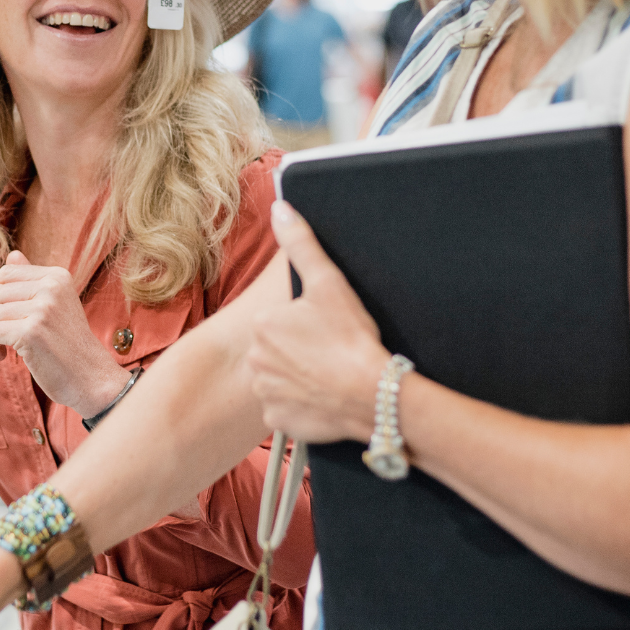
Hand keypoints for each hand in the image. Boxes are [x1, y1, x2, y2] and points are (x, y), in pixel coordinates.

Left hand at [0, 251, 128, 416]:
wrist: (91, 378)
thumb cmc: (69, 346)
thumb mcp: (55, 306)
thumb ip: (33, 281)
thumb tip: (12, 254)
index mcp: (58, 276)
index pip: (9, 272)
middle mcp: (52, 287)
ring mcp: (43, 308)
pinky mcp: (32, 331)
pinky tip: (3, 356)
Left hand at [247, 201, 389, 443]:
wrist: (373, 394)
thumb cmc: (352, 339)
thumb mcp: (328, 282)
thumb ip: (301, 243)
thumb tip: (281, 209)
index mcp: (262, 324)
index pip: (280, 318)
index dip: (306, 322)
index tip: (327, 328)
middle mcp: (256, 359)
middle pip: (279, 348)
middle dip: (300, 348)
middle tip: (330, 350)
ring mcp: (266, 393)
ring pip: (281, 377)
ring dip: (299, 376)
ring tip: (329, 373)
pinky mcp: (279, 420)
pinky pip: (286, 407)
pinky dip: (302, 403)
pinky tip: (323, 395)